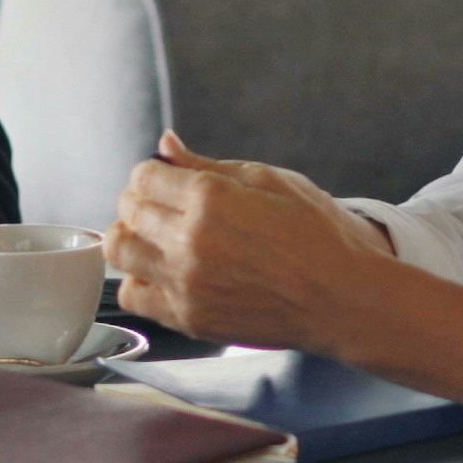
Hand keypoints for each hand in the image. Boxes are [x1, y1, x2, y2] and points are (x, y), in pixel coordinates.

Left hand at [106, 132, 394, 351]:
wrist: (342, 299)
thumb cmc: (317, 236)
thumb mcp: (270, 180)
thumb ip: (208, 163)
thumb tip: (167, 144)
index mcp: (211, 198)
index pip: (143, 177)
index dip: (152, 174)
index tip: (165, 181)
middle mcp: (191, 241)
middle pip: (128, 212)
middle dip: (139, 203)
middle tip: (162, 208)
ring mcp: (186, 283)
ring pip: (120, 253)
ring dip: (130, 239)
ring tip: (155, 239)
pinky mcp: (189, 318)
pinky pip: (134, 297)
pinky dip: (139, 281)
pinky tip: (162, 274)